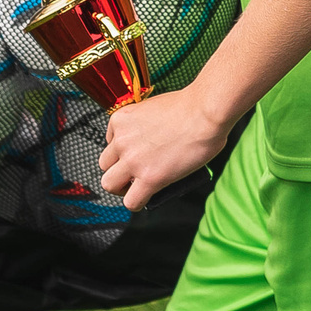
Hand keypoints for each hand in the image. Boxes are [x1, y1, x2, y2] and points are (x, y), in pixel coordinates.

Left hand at [98, 87, 229, 211]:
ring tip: (138, 187)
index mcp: (121, 120)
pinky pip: (131, 201)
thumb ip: (146, 124)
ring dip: (123, 188)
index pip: (109, 143)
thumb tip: (152, 140)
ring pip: (109, 184)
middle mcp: (122, 140)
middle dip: (118, 170)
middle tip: (134, 173)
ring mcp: (133, 160)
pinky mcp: (149, 178)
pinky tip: (147, 199)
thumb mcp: (154, 107)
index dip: (122, 152)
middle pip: (104, 165)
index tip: (136, 155)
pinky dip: (137, 203)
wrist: (205, 113)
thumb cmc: (191, 107)